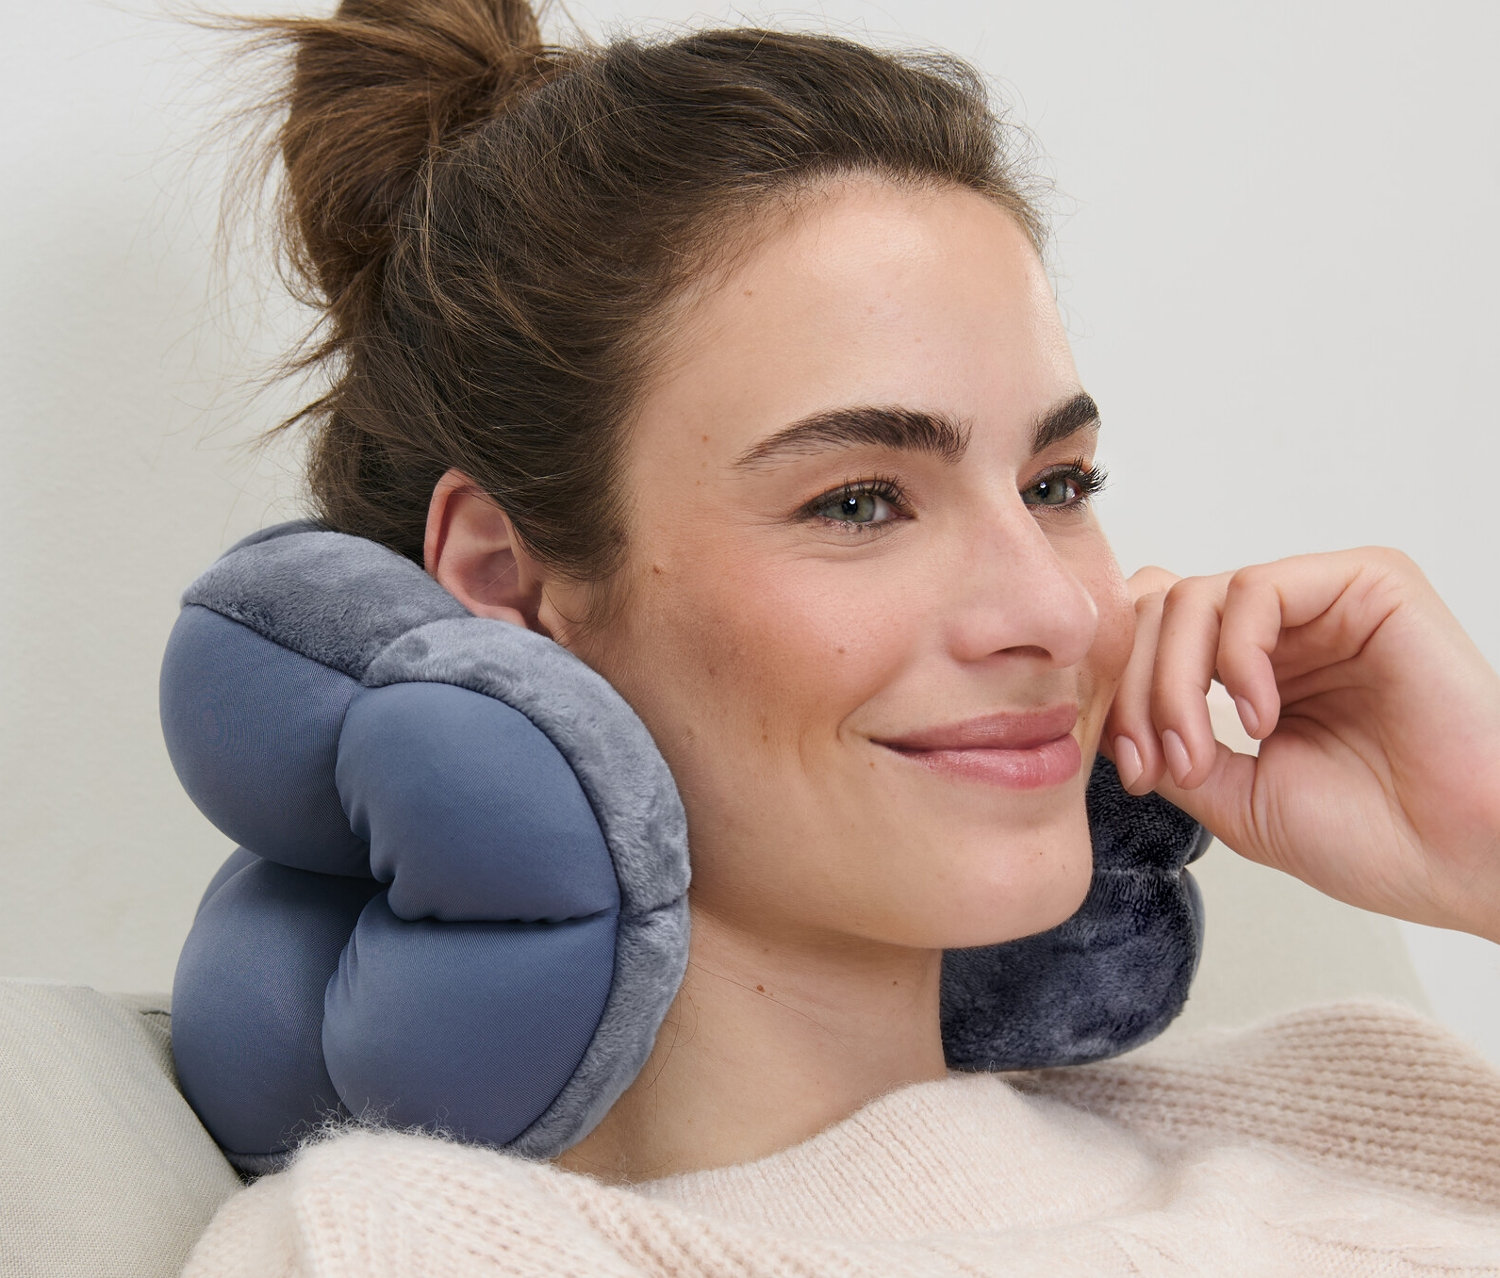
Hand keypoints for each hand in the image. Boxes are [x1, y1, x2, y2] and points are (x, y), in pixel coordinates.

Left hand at [1102, 547, 1499, 942]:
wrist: (1464, 860)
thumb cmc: (1374, 838)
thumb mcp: (1231, 795)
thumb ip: (1165, 741)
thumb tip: (1102, 713)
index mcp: (1256, 670)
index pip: (1150, 638)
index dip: (1120, 695)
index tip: (1133, 772)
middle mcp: (1287, 628)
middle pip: (1158, 612)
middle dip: (1134, 692)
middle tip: (1156, 765)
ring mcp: (1325, 601)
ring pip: (1194, 598)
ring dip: (1175, 682)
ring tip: (1205, 753)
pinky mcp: (1368, 583)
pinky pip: (1256, 590)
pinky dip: (1235, 656)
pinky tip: (1262, 717)